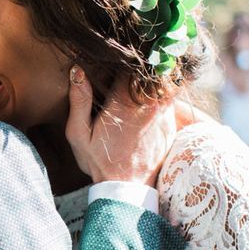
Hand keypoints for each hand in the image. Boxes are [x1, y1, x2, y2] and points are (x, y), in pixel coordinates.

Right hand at [65, 68, 175, 186]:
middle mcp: (147, 106)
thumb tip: (77, 71)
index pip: (129, 66)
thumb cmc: (99, 161)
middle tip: (131, 63)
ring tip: (139, 82)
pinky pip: (169, 101)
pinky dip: (161, 96)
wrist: (128, 190)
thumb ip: (79, 101)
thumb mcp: (78, 134)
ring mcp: (163, 116)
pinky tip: (147, 103)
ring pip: (163, 84)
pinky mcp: (171, 126)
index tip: (115, 59)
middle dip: (142, 66)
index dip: (122, 59)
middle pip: (151, 71)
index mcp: (124, 103)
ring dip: (153, 80)